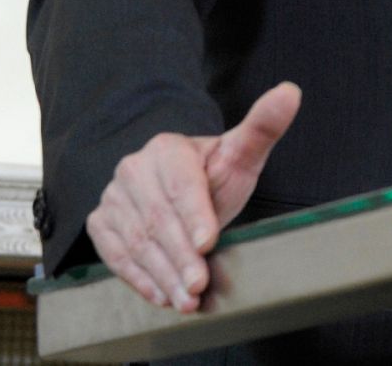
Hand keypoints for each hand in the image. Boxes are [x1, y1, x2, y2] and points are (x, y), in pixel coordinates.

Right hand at [86, 82, 300, 311]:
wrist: (184, 191)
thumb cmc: (215, 173)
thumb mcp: (241, 154)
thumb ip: (264, 127)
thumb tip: (290, 93)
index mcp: (167, 148)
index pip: (181, 185)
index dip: (195, 215)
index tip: (209, 241)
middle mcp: (134, 170)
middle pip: (158, 219)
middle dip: (180, 256)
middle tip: (199, 283)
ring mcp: (113, 198)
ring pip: (137, 242)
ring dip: (162, 275)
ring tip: (186, 298)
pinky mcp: (101, 224)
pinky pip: (115, 256)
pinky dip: (139, 279)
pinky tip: (161, 295)